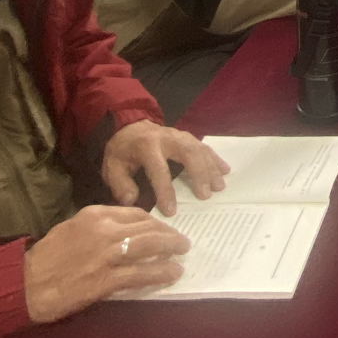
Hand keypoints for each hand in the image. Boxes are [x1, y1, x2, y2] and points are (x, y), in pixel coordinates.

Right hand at [23, 204, 191, 322]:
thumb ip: (99, 226)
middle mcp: (104, 231)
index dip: (155, 222)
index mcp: (95, 214)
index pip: (136, 213)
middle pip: (147, 228)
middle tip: (181, 242)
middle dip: (169, 235)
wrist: (25, 283)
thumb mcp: (72, 228)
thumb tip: (125, 232)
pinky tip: (172, 274)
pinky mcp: (105, 280)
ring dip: (170, 251)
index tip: (164, 229)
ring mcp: (106, 255)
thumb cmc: (46, 258)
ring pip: (149, 248)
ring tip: (182, 256)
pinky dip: (160, 273)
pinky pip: (141, 274)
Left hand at [101, 120, 228, 214]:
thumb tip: (132, 200)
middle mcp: (167, 138)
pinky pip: (204, 147)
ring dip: (211, 167)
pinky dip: (215, 158)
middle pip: (187, 153)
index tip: (172, 211)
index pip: (159, 169)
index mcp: (146, 146)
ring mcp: (180, 136)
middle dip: (198, 174)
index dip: (165, 190)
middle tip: (206, 196)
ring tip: (219, 187)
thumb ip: (120, 184)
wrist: (129, 127)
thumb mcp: (112, 166)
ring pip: (199, 149)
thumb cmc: (122, 151)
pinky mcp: (187, 137)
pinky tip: (225, 170)